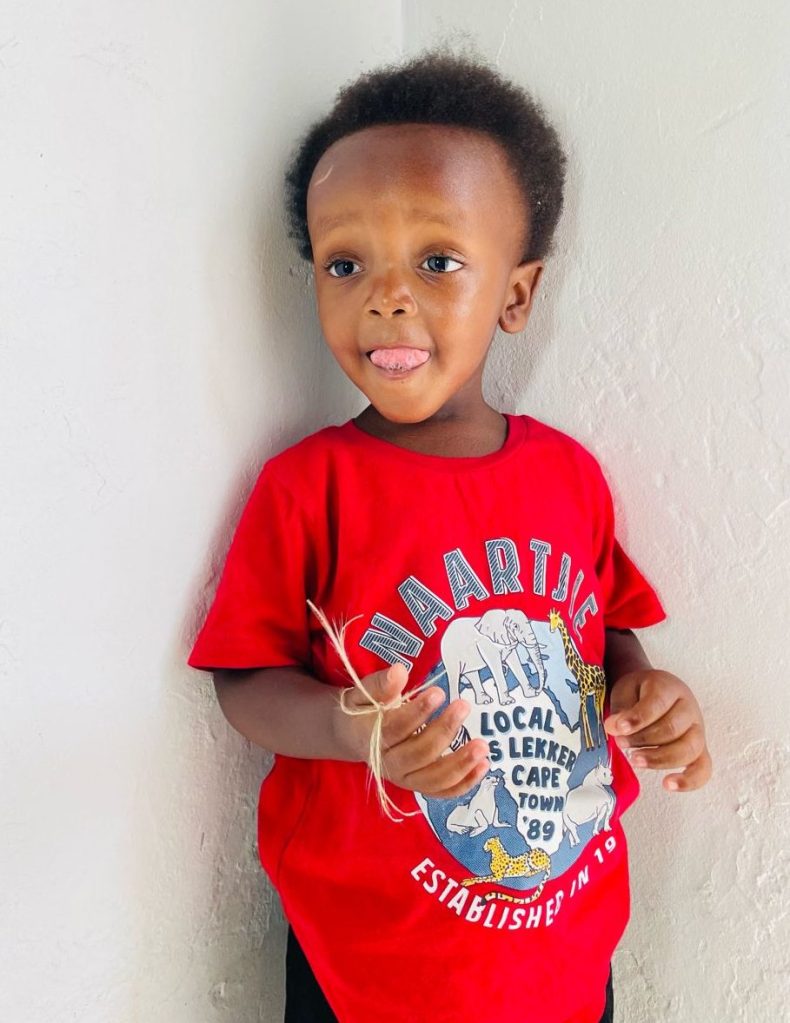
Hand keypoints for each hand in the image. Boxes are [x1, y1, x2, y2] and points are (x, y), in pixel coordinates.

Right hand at [336, 663, 489, 798]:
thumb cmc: (363, 709)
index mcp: (371, 738)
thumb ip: (381, 684)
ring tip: (483, 745)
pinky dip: (464, 783)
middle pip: (419, 753)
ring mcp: (404, 778)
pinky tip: (484, 766)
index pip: (396, 728)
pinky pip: (442, 791)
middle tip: (464, 705)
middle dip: (445, 730)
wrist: (352, 735)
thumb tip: (400, 671)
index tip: (439, 692)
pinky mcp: (417, 785)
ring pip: (434, 778)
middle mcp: (388, 763)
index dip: (418, 712)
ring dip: (461, 763)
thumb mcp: (363, 692)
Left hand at [604, 669, 711, 791]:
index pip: (657, 704)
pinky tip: (668, 784)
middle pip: (672, 728)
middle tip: (620, 743)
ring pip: (688, 749)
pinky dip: (689, 780)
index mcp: (670, 688)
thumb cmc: (639, 693)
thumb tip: (614, 729)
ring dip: (659, 759)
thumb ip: (621, 709)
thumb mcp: (626, 691)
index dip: (637, 718)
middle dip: (643, 740)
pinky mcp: (700, 750)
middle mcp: (689, 708)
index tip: (617, 729)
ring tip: (635, 761)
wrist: (654, 691)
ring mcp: (697, 730)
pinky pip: (703, 769)